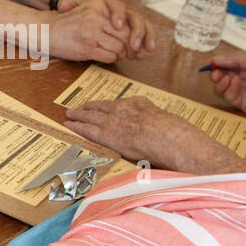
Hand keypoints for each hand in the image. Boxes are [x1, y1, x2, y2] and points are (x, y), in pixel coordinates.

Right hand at [44, 0, 153, 62]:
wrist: (46, 30)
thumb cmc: (70, 24)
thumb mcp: (91, 13)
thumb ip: (111, 21)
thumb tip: (136, 38)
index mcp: (100, 4)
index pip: (130, 19)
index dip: (140, 34)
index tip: (142, 44)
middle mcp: (97, 16)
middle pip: (127, 35)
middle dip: (132, 47)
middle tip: (133, 53)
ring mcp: (92, 31)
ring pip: (120, 47)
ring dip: (120, 54)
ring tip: (114, 52)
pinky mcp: (87, 46)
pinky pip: (110, 56)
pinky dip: (111, 59)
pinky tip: (103, 55)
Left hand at [65, 96, 245, 172]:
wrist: (176, 141)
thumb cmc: (178, 136)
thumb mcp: (168, 122)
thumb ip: (155, 124)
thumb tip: (154, 132)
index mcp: (141, 104)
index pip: (118, 104)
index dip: (107, 107)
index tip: (101, 107)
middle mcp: (126, 108)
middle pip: (102, 107)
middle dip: (89, 108)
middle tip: (77, 108)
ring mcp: (116, 120)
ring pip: (92, 115)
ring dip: (78, 115)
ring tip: (69, 114)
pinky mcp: (109, 135)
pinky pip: (88, 129)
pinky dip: (76, 126)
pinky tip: (68, 125)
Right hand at [202, 42, 245, 127]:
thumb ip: (236, 59)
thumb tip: (215, 59)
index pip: (228, 63)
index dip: (219, 62)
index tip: (212, 62)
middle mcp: (244, 78)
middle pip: (222, 75)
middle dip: (216, 72)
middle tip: (216, 72)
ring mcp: (242, 91)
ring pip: (221, 86)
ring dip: (220, 81)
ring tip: (225, 78)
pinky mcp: (241, 104)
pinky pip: (228, 96)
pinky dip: (227, 89)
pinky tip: (234, 84)